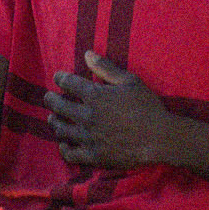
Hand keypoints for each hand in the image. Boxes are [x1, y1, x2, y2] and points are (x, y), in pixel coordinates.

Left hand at [44, 51, 176, 169]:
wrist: (160, 139)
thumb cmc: (147, 107)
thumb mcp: (130, 81)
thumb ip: (106, 68)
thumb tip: (87, 53)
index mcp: (95, 96)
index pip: (68, 83)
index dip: (60, 78)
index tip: (58, 78)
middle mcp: (87, 116)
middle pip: (58, 106)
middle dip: (50, 100)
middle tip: (48, 98)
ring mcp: (88, 137)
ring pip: (61, 129)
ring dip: (54, 122)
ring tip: (53, 119)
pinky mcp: (94, 156)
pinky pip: (70, 154)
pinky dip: (64, 148)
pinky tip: (64, 144)